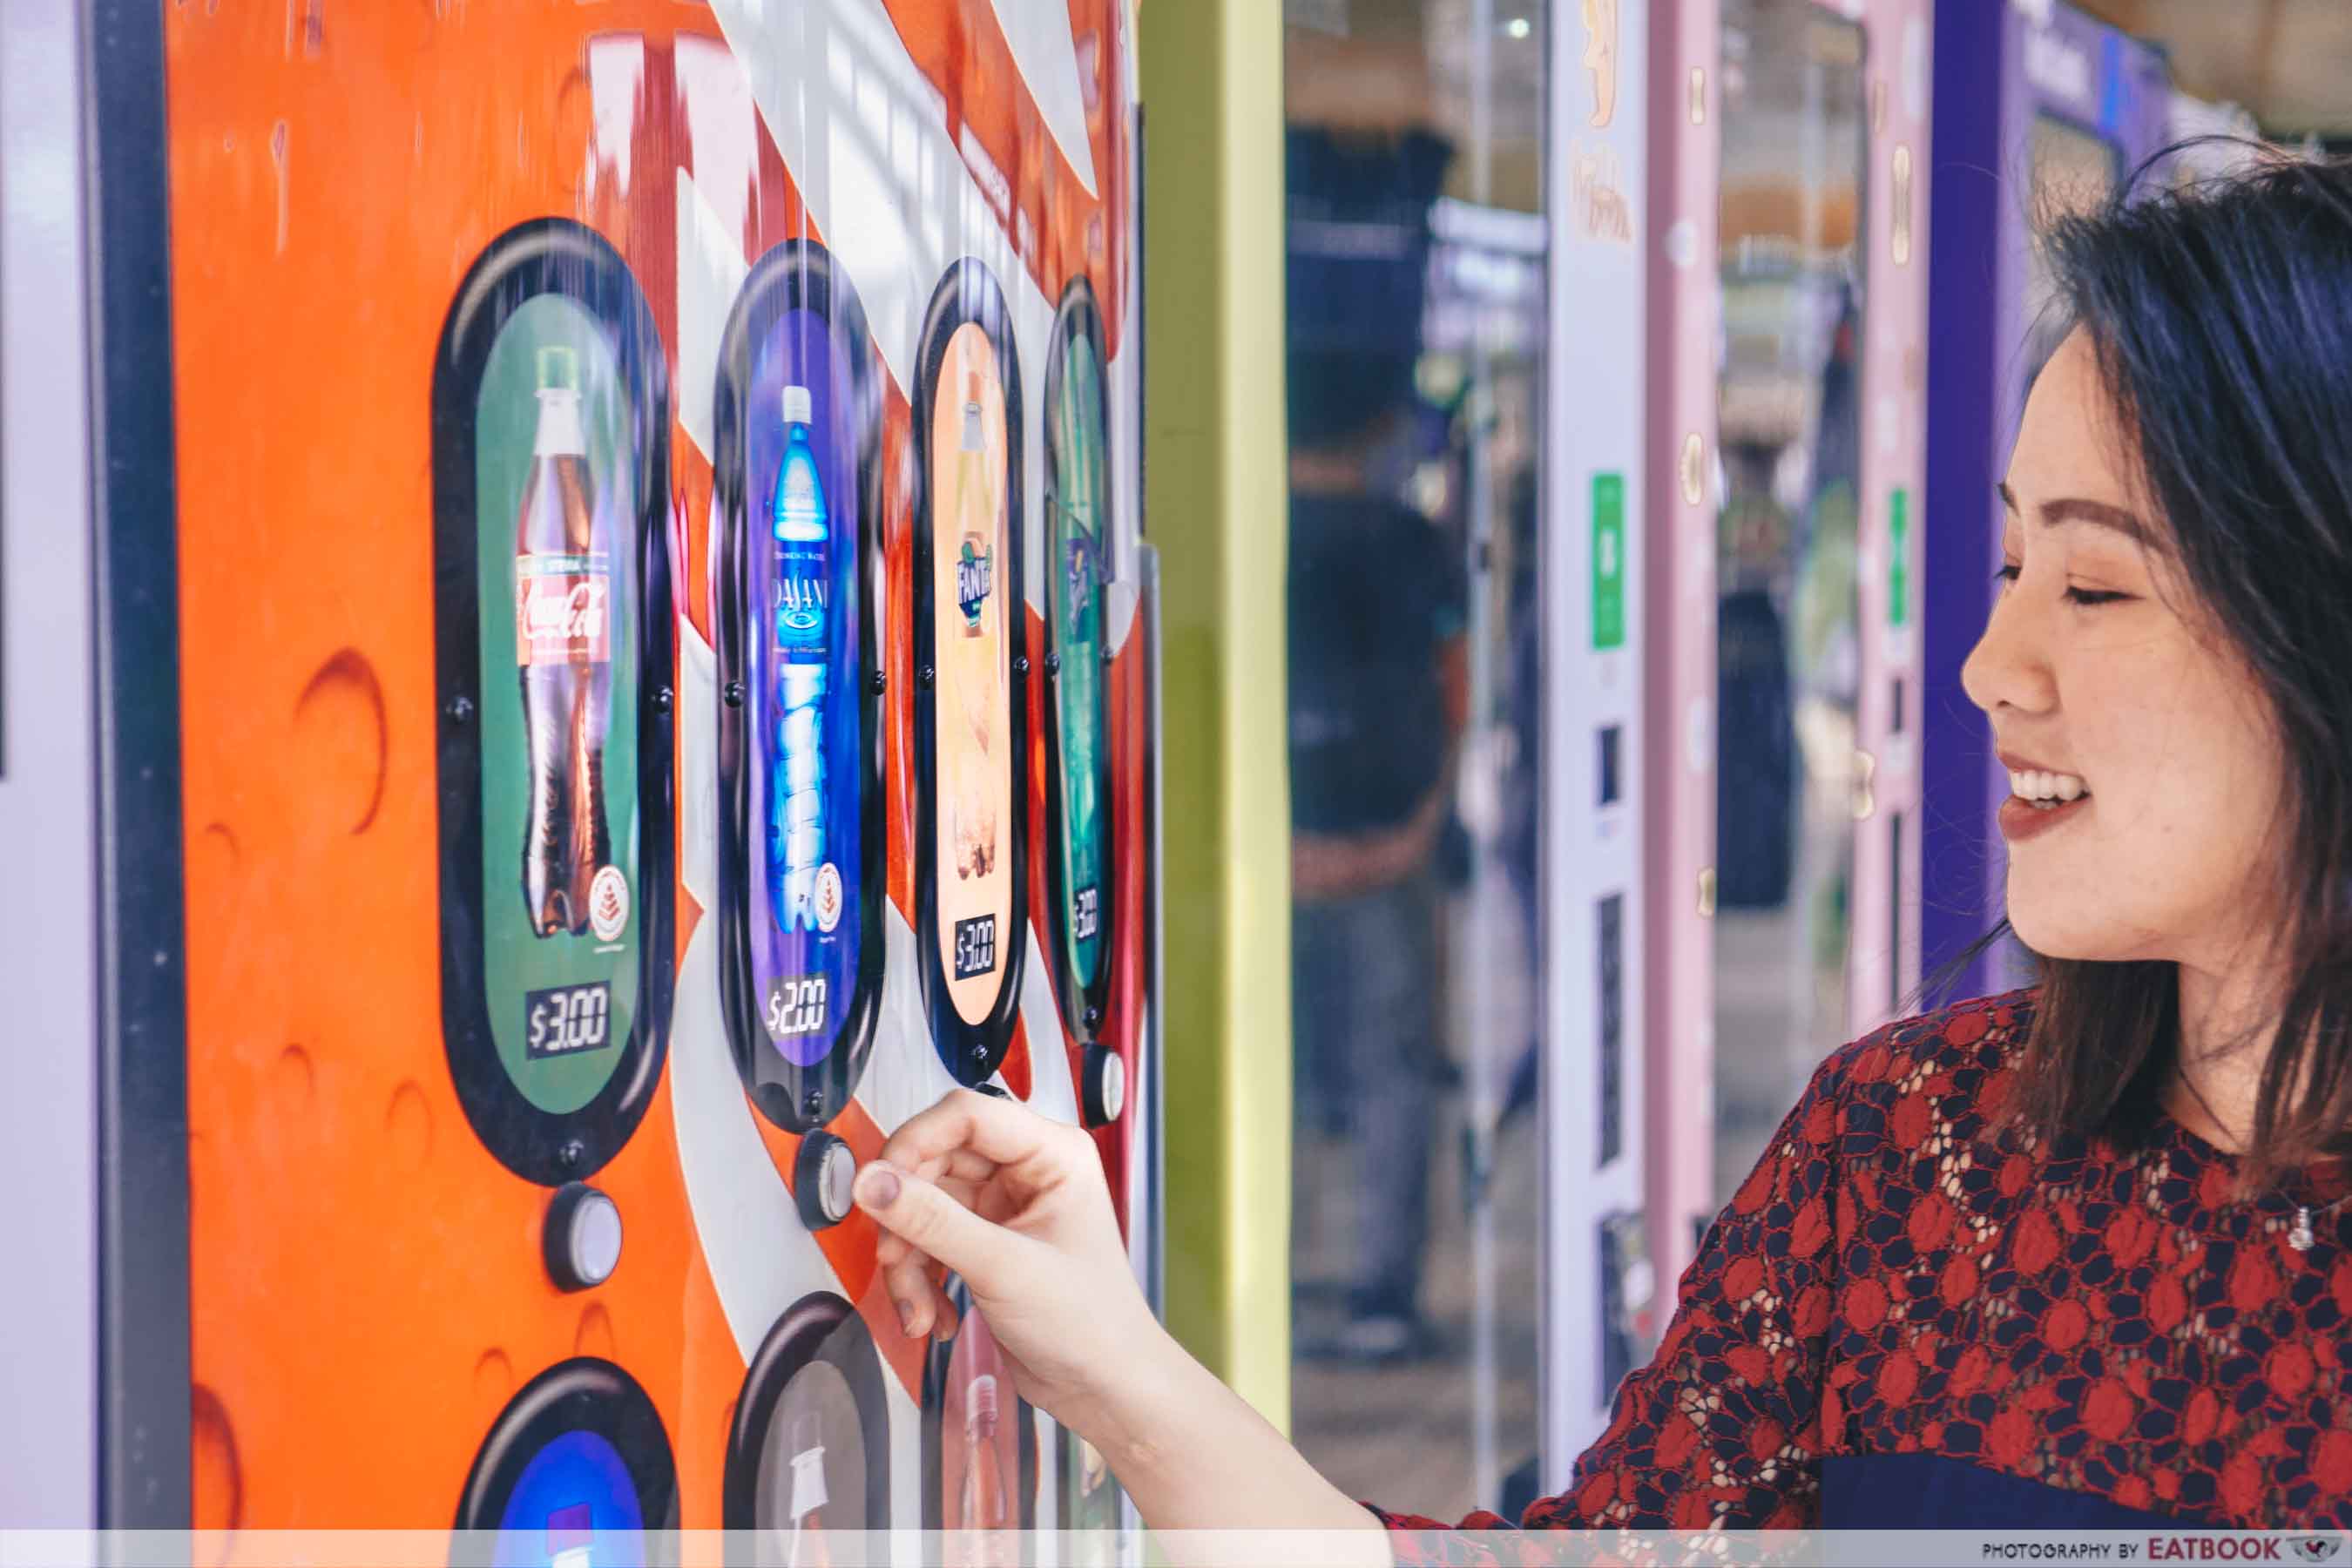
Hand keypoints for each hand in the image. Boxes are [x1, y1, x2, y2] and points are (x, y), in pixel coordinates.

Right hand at [853, 1089, 1164, 1431]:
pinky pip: (929, 1241)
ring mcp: (1003, 1207)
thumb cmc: (1090, 1324)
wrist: (1103, 1387)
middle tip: (891, 1255)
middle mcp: (1027, 1170)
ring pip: (924, 1207)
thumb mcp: (1003, 1268)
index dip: (914, 1142)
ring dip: (909, 1260)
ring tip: (916, 1306)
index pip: (965, 1115)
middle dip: (906, 1217)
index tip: (878, 1182)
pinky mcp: (984, 1241)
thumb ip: (931, 1222)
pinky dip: (919, 1279)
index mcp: (1053, 1152)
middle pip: (935, 1162)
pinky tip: (932, 1316)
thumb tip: (873, 1182)